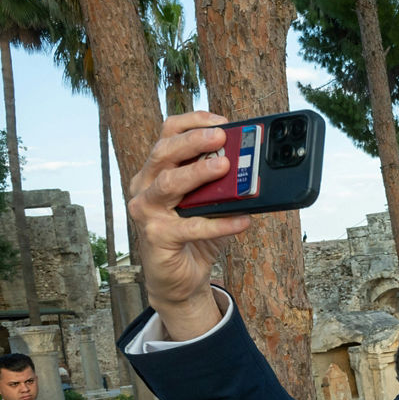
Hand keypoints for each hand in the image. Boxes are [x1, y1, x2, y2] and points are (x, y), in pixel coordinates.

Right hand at [126, 111, 252, 339]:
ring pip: (168, 183)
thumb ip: (222, 185)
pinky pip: (191, 227)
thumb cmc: (195, 236)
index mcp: (156, 170)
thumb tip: (254, 167)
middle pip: (164, 153)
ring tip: (224, 167)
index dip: (192, 122)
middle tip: (221, 136)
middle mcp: (144, 185)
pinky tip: (243, 221)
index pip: (167, 134)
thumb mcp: (210, 203)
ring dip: (197, 173)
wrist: (180, 279)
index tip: (220, 120)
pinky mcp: (157, 237)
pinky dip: (219, 223)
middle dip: (193, 141)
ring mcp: (146, 211)